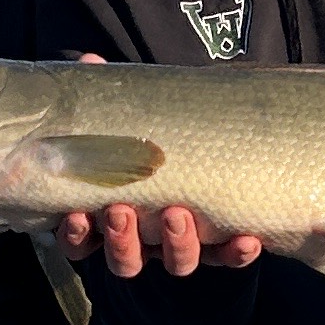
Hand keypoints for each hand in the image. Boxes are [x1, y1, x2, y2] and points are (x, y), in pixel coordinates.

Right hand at [50, 53, 262, 278]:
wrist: (208, 140)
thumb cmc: (152, 133)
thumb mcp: (127, 115)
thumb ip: (105, 97)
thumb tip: (89, 62)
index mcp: (107, 215)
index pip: (82, 240)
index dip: (77, 236)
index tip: (77, 216)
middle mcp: (143, 238)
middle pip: (125, 259)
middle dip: (122, 239)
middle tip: (123, 211)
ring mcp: (181, 243)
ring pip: (174, 262)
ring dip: (175, 244)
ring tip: (176, 214)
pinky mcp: (221, 244)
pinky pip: (228, 255)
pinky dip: (236, 252)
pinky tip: (248, 238)